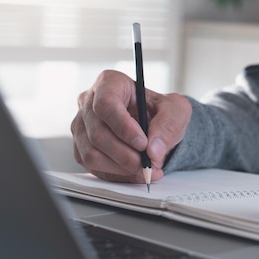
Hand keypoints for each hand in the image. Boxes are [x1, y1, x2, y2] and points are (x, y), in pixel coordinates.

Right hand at [71, 70, 191, 182]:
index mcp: (110, 83)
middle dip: (125, 154)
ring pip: (91, 153)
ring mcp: (82, 126)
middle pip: (98, 133)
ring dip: (120, 167)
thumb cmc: (161, 112)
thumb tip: (153, 150)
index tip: (143, 143)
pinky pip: (92, 167)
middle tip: (147, 163)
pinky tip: (134, 173)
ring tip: (144, 168)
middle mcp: (89, 102)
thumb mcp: (176, 110)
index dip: (123, 127)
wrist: (155, 127)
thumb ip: (168, 125)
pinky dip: (116, 175)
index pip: (106, 104)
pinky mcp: (81, 148)